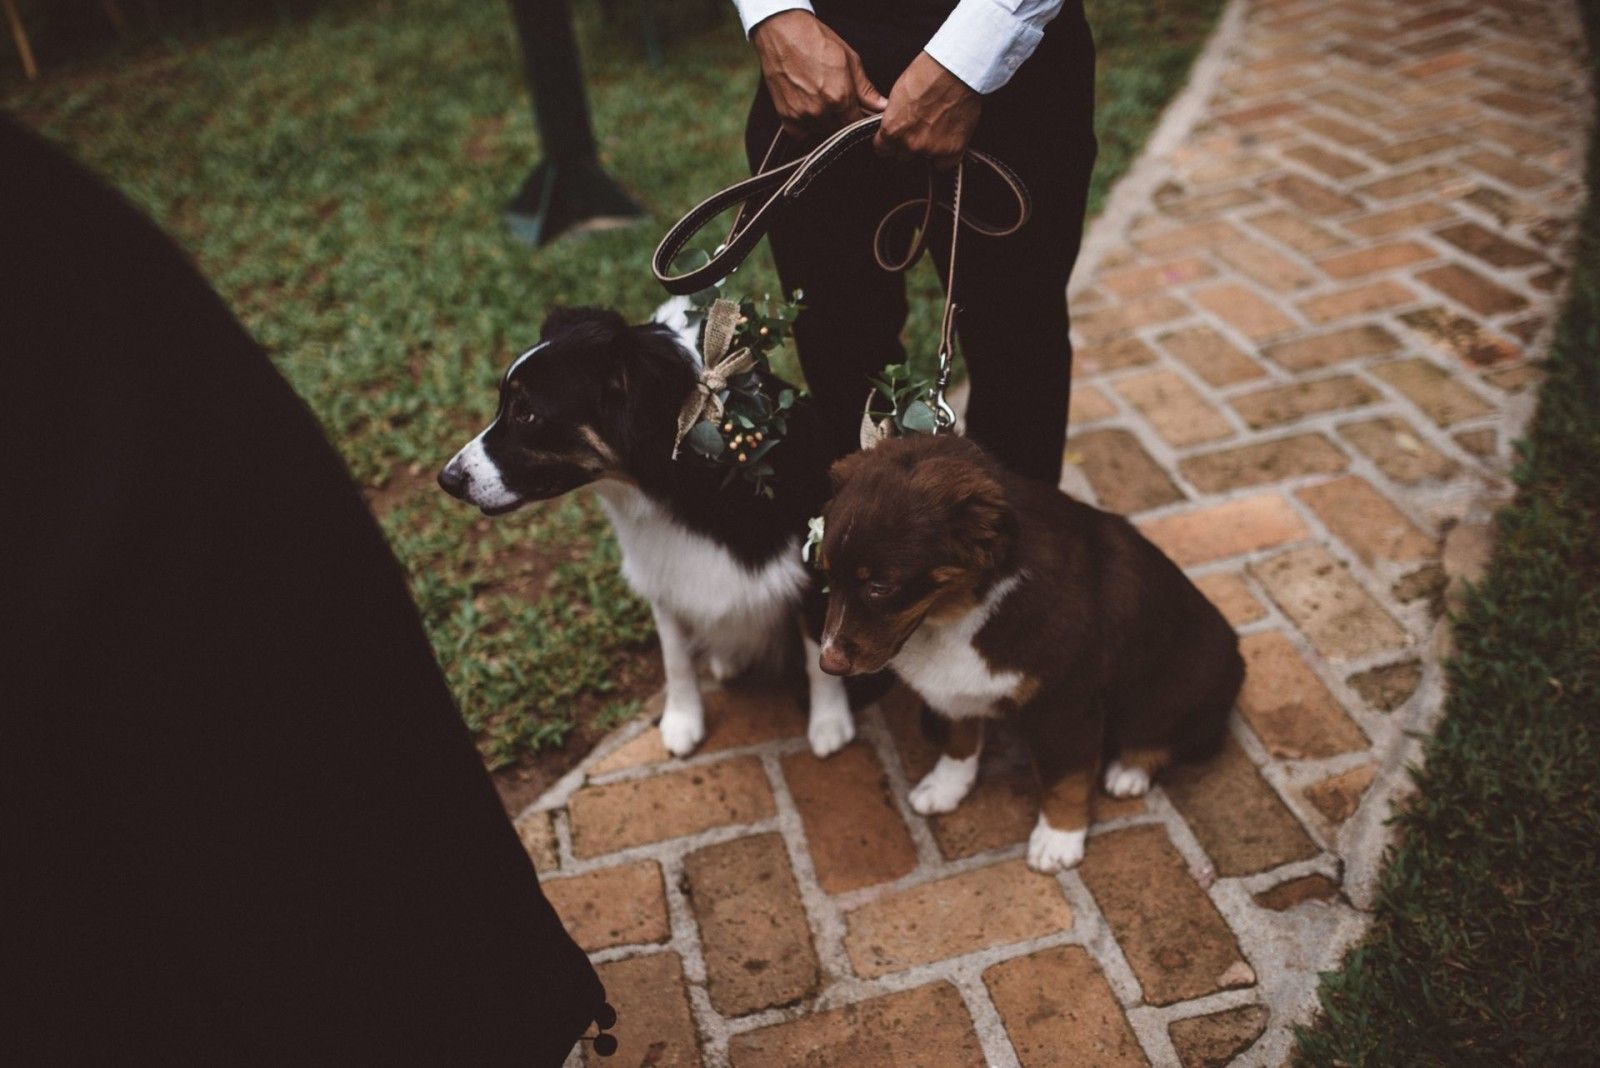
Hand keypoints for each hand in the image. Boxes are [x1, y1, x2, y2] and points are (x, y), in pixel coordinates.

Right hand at [751, 11, 886, 140]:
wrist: (782, 33)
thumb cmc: (816, 40)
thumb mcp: (849, 60)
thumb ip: (866, 89)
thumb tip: (882, 106)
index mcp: (840, 97)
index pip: (856, 123)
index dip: (858, 118)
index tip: (856, 111)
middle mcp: (821, 111)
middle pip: (840, 129)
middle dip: (842, 119)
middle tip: (836, 100)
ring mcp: (802, 116)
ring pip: (821, 132)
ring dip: (825, 123)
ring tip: (820, 99)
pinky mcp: (786, 118)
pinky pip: (801, 134)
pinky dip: (806, 127)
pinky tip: (807, 109)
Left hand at [875, 52, 980, 169]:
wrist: (955, 70)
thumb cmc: (927, 73)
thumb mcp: (898, 94)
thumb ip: (894, 117)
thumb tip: (896, 125)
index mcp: (892, 129)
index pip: (882, 150)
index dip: (889, 145)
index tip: (894, 142)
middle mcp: (910, 143)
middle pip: (903, 156)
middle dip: (908, 147)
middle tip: (920, 130)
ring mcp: (932, 149)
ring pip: (925, 159)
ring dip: (928, 149)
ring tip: (937, 127)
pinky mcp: (952, 150)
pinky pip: (945, 164)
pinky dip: (947, 155)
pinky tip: (949, 139)